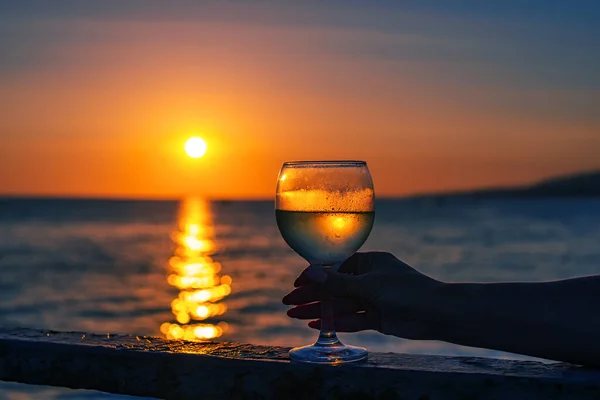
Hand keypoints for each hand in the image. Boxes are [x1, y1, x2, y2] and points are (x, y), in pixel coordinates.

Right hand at [283, 252, 445, 339]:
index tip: (296, 284)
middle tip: (287, 302)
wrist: (437, 313)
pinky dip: (334, 321)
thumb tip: (310, 272)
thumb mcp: (369, 285)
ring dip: (318, 309)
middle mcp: (369, 279)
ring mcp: (372, 299)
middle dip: (311, 295)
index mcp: (368, 263)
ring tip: (294, 314)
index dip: (314, 276)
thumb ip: (338, 283)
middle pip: (334, 287)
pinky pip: (351, 319)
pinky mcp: (377, 317)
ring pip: (340, 304)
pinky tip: (316, 324)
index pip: (335, 267)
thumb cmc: (405, 290)